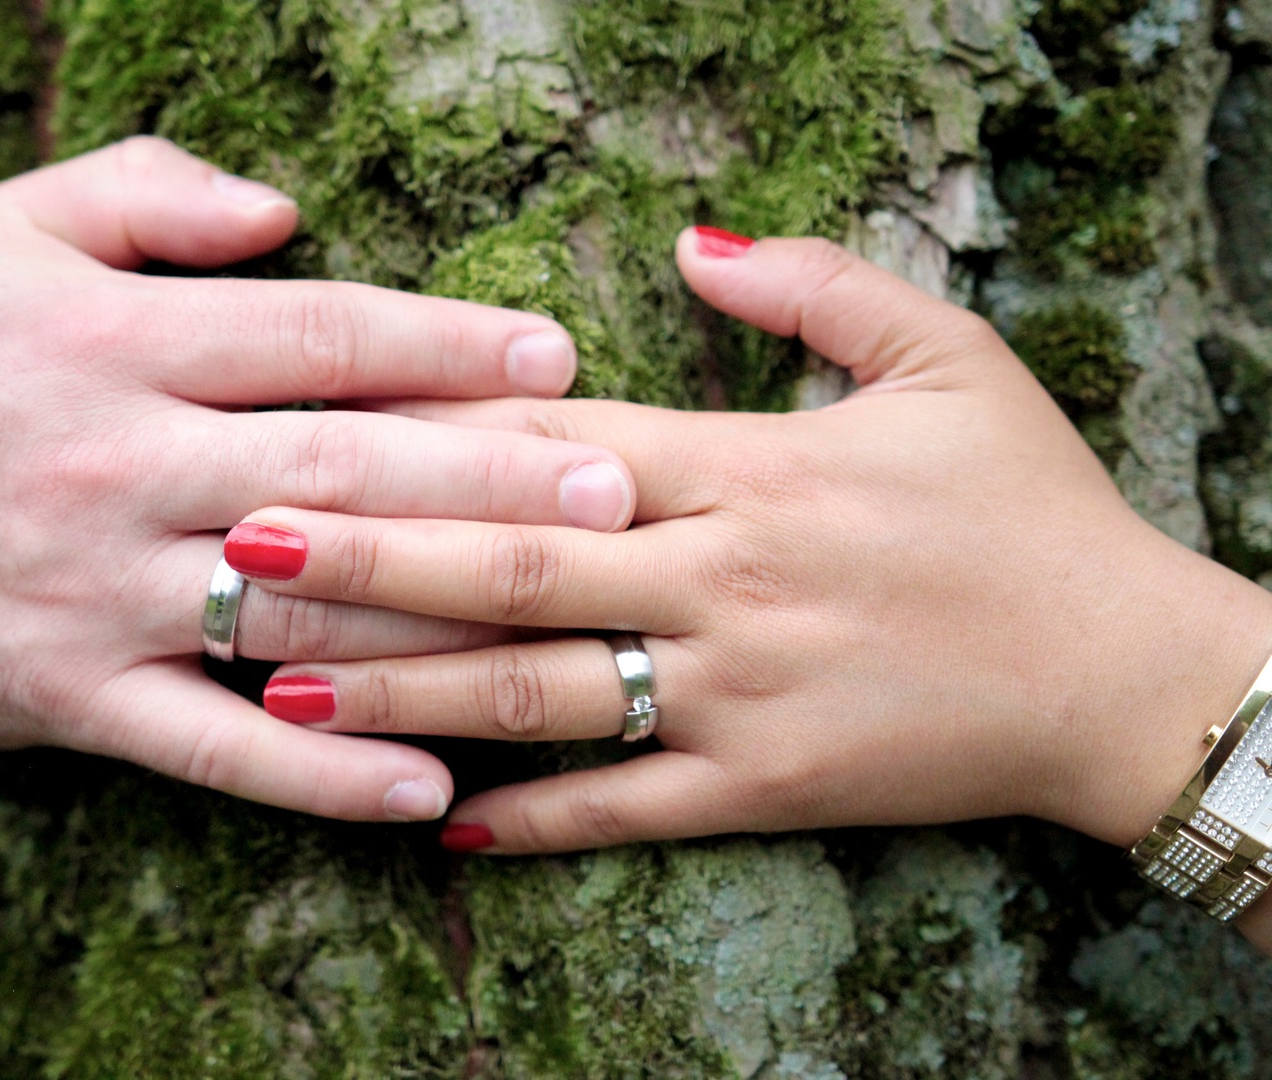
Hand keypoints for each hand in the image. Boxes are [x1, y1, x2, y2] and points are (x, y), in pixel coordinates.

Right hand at [0, 137, 638, 821]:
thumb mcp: (11, 231)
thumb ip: (148, 192)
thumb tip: (284, 210)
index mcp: (118, 342)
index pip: (319, 335)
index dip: (446, 343)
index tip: (554, 359)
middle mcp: (121, 462)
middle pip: (342, 468)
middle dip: (489, 477)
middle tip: (611, 490)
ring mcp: (102, 589)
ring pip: (303, 607)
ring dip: (440, 618)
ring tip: (561, 620)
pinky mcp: (81, 693)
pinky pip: (216, 745)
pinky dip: (320, 772)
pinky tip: (428, 790)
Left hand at [225, 233, 1271, 945]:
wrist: (1120, 672)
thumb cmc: (1029, 506)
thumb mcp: (948, 357)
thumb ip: (813, 287)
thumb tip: (693, 241)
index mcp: (749, 466)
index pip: (555, 442)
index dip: (425, 436)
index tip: (316, 429)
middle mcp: (722, 577)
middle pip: (512, 566)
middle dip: (368, 561)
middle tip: (240, 556)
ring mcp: (736, 690)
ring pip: (541, 691)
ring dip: (406, 691)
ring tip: (284, 691)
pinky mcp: (762, 786)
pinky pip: (624, 806)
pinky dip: (530, 816)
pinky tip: (435, 820)